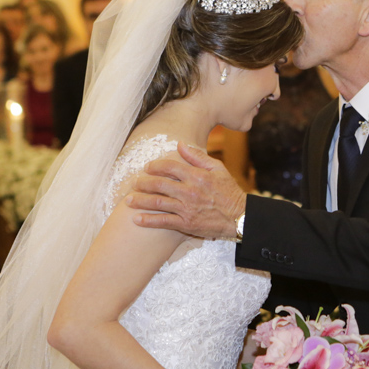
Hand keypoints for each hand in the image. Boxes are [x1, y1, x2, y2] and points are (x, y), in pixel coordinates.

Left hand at [126, 144, 246, 238]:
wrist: (240, 217)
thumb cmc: (229, 192)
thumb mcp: (218, 169)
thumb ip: (197, 156)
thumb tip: (180, 144)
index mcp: (197, 176)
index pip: (170, 167)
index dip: (155, 166)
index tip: (147, 167)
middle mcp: (190, 191)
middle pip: (159, 184)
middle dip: (143, 183)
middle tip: (134, 183)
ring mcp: (187, 208)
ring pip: (158, 202)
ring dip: (140, 201)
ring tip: (128, 200)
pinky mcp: (187, 224)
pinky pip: (163, 222)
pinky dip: (148, 220)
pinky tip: (137, 219)